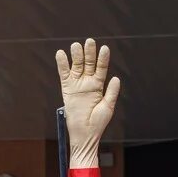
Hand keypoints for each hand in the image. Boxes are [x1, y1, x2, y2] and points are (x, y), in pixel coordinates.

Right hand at [55, 39, 119, 168]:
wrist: (85, 134)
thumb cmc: (98, 123)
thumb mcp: (108, 107)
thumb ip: (111, 92)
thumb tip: (116, 78)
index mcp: (99, 85)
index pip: (101, 68)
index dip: (103, 59)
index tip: (104, 48)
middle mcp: (88, 82)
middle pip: (88, 63)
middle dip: (89, 53)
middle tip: (89, 42)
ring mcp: (77, 85)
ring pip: (76, 66)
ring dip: (76, 55)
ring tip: (76, 46)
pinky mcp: (67, 89)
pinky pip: (63, 74)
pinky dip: (61, 64)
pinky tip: (61, 54)